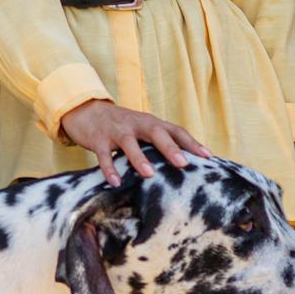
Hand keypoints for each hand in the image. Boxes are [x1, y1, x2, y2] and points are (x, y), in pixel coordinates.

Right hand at [56, 99, 211, 185]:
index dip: (191, 143)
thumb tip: (187, 165)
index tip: (208, 157)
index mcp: (150, 122)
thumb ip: (160, 142)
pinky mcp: (98, 139)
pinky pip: (103, 155)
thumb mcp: (142, 129)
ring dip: (140, 158)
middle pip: (155, 132)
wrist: (86, 111)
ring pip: (129, 143)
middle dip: (170, 148)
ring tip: (149, 174)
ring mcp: (116, 131)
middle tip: (182, 164)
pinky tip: (115, 182)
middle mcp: (136, 124)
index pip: (175, 130)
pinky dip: (109, 168)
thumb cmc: (122, 126)